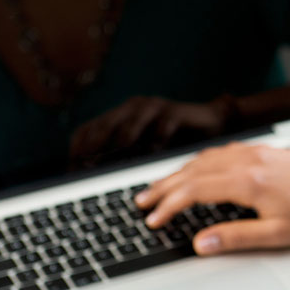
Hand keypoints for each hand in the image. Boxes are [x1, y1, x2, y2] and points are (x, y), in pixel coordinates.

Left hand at [69, 96, 232, 164]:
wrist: (215, 120)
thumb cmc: (177, 139)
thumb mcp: (146, 146)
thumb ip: (125, 158)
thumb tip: (95, 182)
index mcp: (121, 115)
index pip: (86, 131)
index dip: (77, 153)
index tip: (74, 175)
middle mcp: (133, 108)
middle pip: (100, 129)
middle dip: (92, 155)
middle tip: (89, 176)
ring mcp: (153, 107)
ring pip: (127, 132)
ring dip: (119, 156)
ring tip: (116, 174)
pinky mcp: (174, 112)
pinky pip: (159, 132)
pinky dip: (153, 150)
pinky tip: (151, 165)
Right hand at [136, 143, 289, 253]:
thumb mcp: (277, 235)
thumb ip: (236, 237)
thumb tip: (201, 243)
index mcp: (248, 182)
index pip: (195, 190)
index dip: (169, 205)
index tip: (153, 219)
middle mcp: (247, 162)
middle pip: (193, 172)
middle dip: (163, 188)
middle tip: (141, 203)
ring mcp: (253, 153)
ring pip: (204, 159)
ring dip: (177, 173)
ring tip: (158, 188)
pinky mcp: (260, 151)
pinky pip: (220, 153)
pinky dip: (198, 162)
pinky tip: (192, 170)